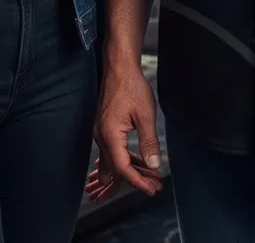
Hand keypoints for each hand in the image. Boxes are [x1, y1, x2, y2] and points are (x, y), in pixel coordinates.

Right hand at [91, 58, 163, 196]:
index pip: (122, 168)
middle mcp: (101, 136)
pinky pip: (112, 150)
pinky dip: (125, 158)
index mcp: (110, 135)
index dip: (137, 181)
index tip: (152, 189)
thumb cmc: (132, 86)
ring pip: (113, 160)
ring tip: (150, 175)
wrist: (119, 66)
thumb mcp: (145, 114)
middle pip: (116, 168)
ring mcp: (100, 131)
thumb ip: (149, 142)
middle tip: (154, 185)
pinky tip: (138, 160)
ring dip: (131, 169)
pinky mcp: (103, 127)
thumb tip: (154, 164)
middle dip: (135, 179)